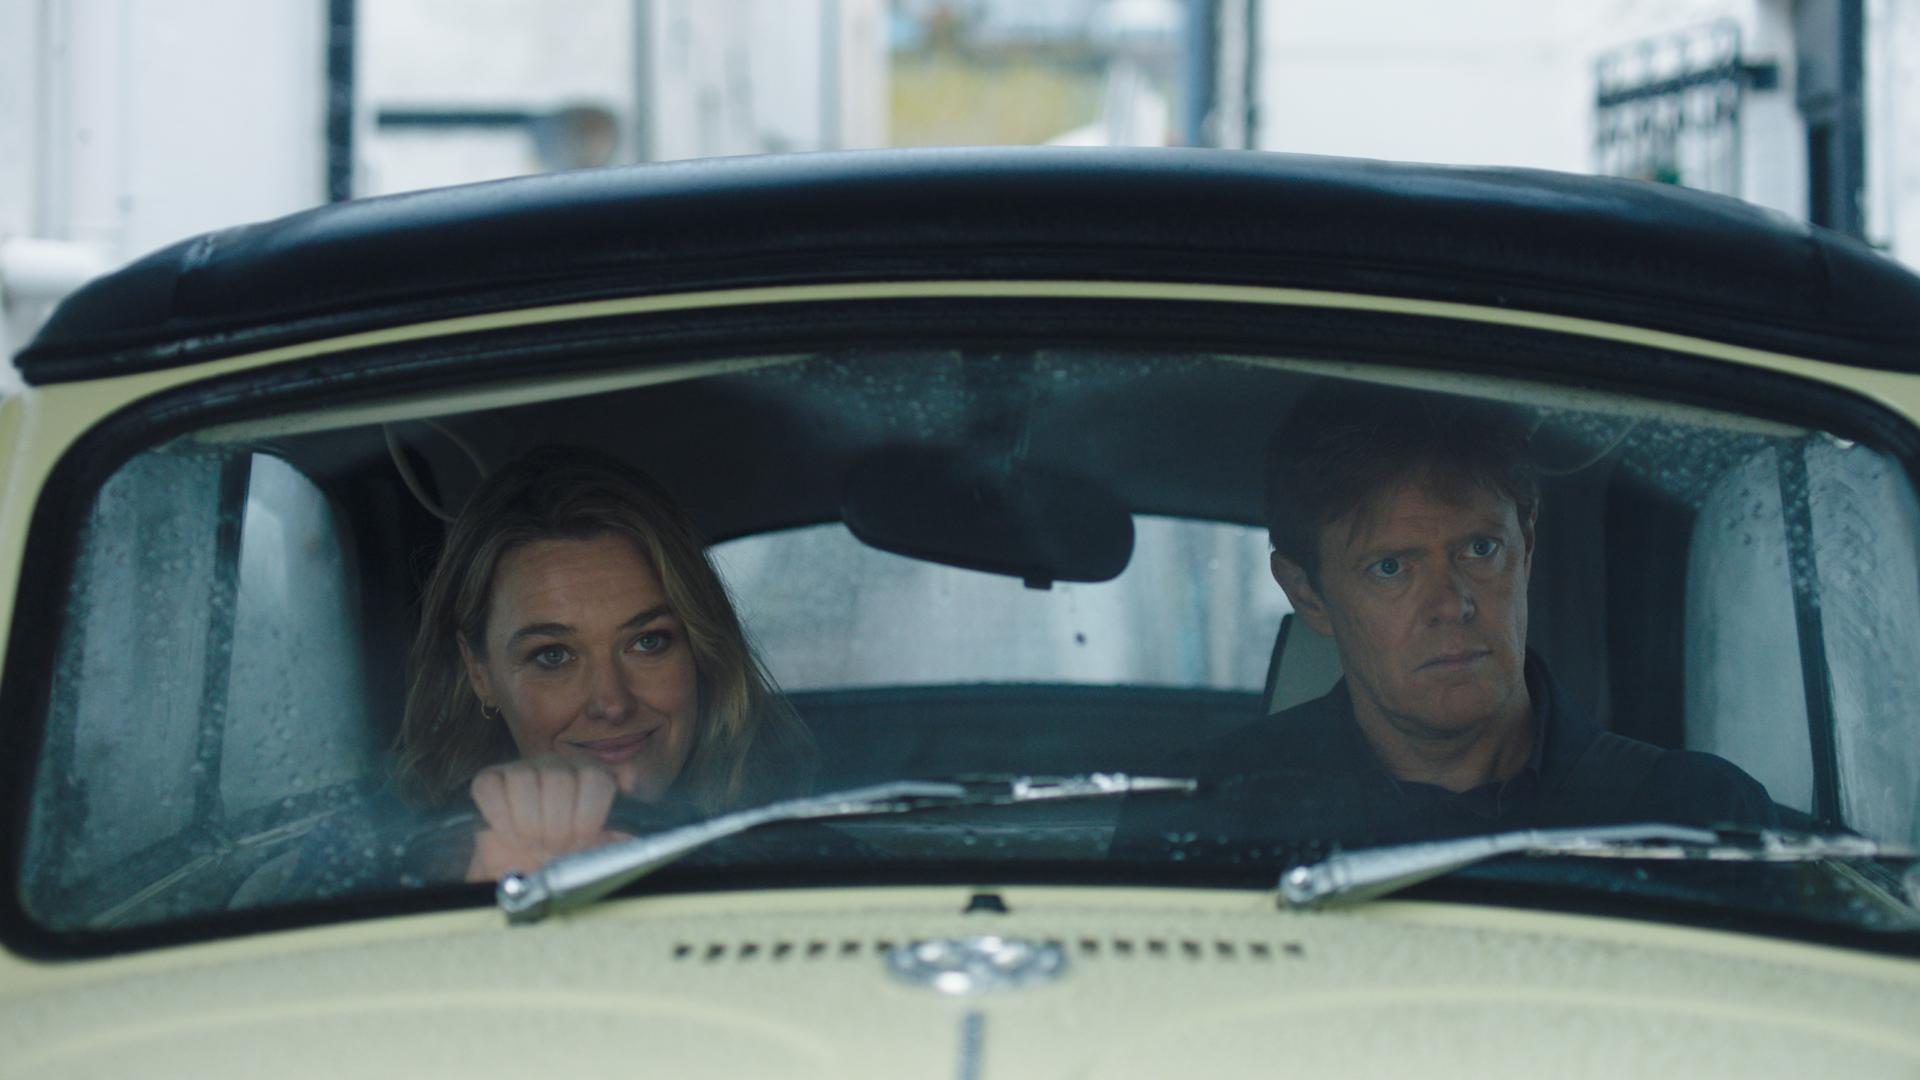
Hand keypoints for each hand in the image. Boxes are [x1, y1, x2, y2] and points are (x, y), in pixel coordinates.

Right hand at [465, 757, 635, 882]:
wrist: (527, 867)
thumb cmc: (570, 855)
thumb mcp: (605, 844)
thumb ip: (623, 820)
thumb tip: (631, 778)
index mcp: (590, 775)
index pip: (595, 778)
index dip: (588, 815)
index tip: (583, 839)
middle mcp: (557, 765)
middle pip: (558, 779)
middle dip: (557, 824)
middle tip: (556, 846)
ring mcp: (521, 769)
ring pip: (522, 779)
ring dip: (529, 823)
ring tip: (534, 843)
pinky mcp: (488, 781)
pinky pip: (489, 787)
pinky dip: (499, 817)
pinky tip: (511, 834)